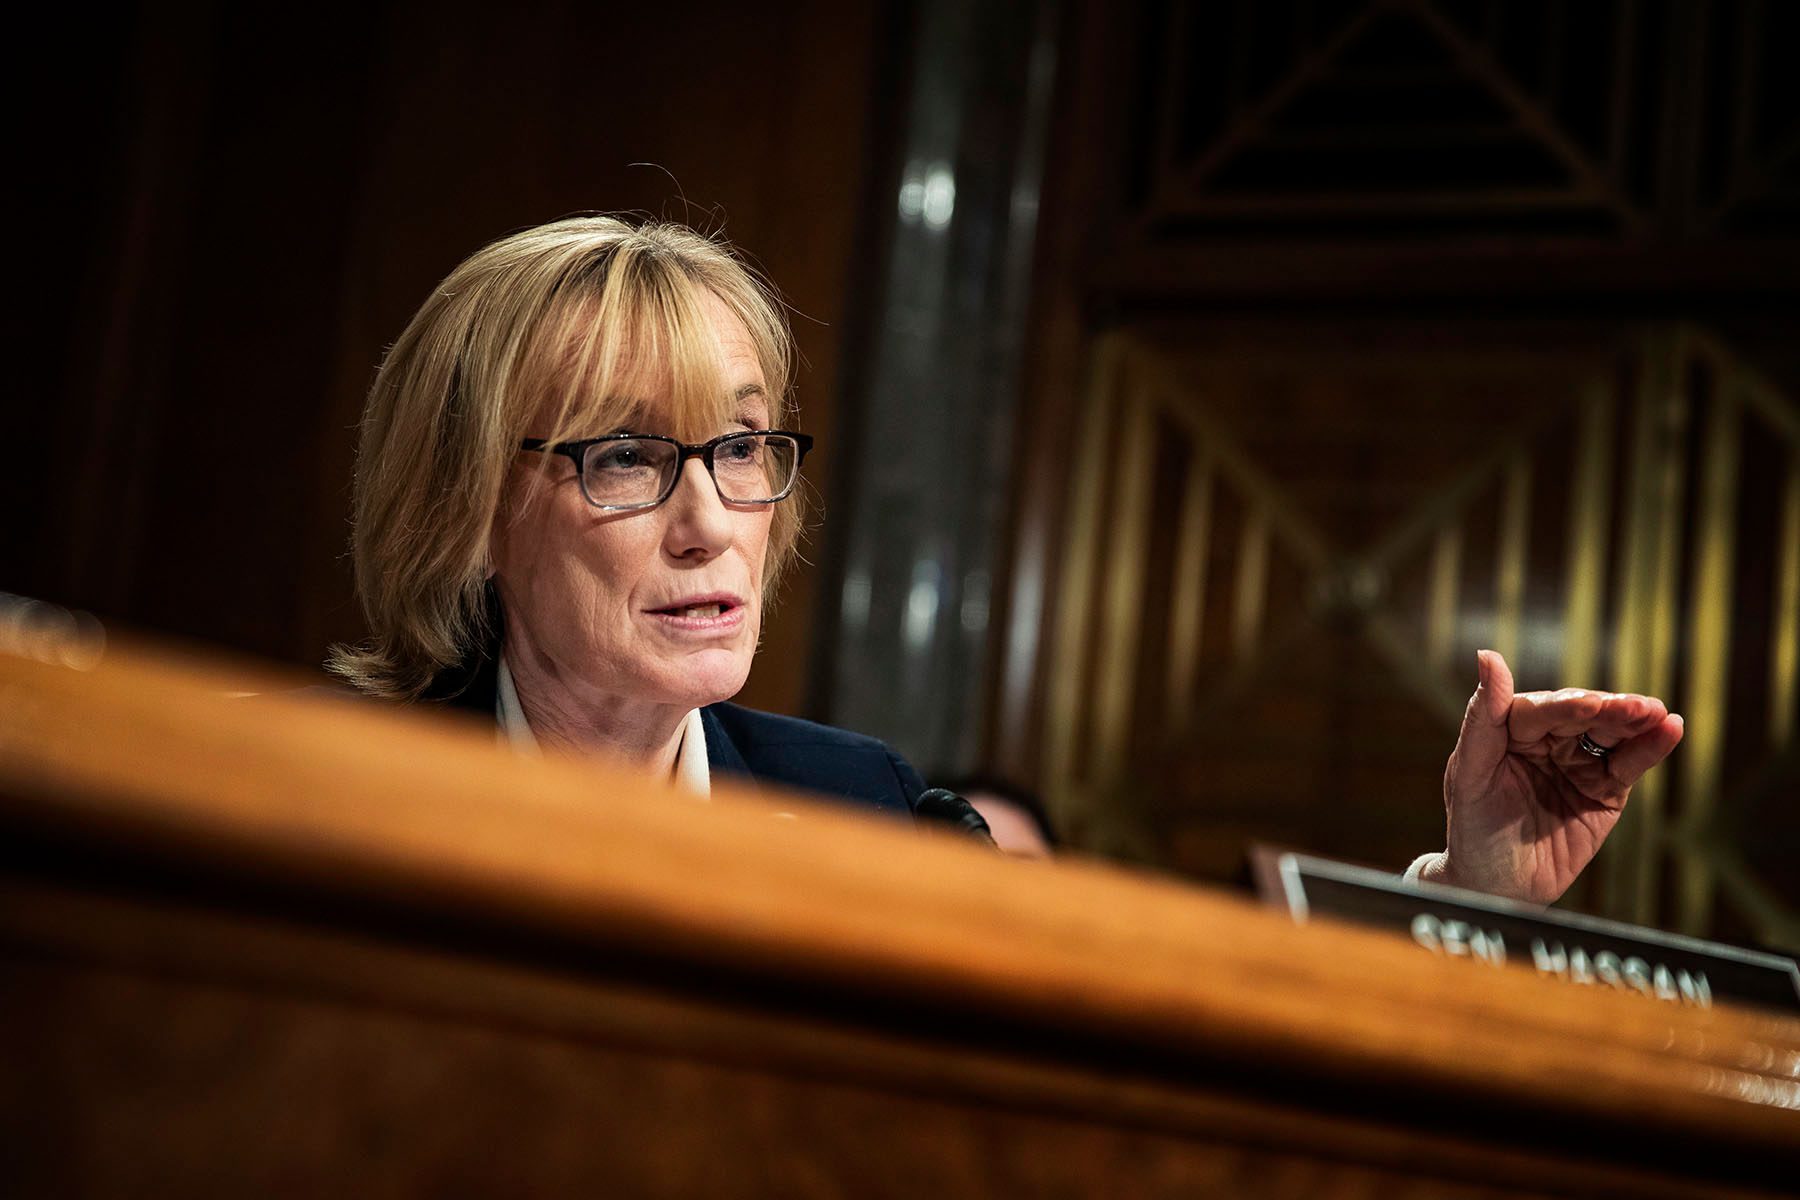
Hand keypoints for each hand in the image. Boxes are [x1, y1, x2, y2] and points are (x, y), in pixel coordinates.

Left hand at [1419, 650, 1684, 902]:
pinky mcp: (1605, 790)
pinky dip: (1650, 748)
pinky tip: (1669, 731)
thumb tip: (1488, 656)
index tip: (1589, 705)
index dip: (1567, 707)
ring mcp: (1578, 763)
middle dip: (1611, 710)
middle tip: (1639, 706)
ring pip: (1611, 735)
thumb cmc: (1473, 829)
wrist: (1497, 887)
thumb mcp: (1469, 773)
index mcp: (1509, 730)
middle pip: (1583, 716)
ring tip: (1659, 714)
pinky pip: (1629, 764)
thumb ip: (1482, 717)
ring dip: (1637, 722)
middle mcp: (1546, 740)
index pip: (1542, 709)